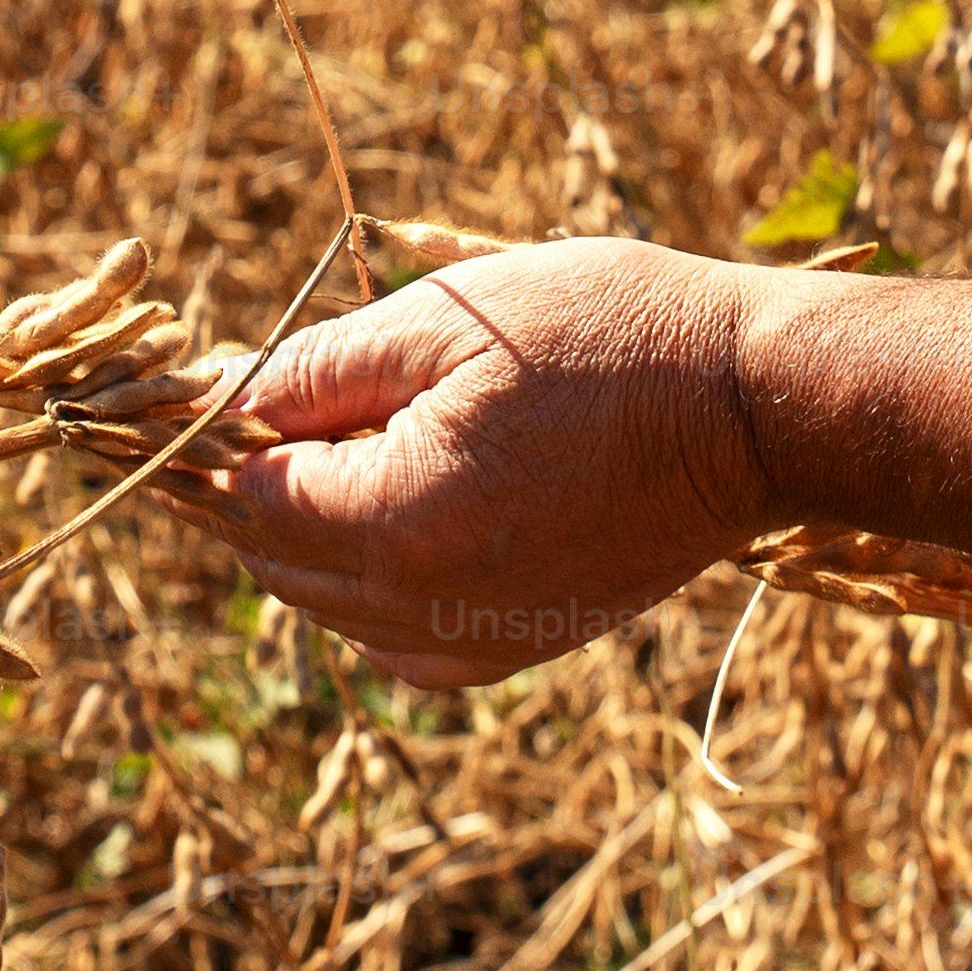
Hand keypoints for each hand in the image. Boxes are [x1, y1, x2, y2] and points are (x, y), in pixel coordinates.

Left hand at [214, 239, 769, 689]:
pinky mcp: (518, 651)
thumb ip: (320, 368)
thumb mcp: (447, 320)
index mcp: (401, 517)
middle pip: (278, 565)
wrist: (749, 409)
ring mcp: (476, 641)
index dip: (229, 436)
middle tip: (282, 409)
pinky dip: (374, 591)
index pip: (252, 498)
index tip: (238, 384)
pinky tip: (405, 518)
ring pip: (332, 609)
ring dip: (314, 538)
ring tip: (353, 445)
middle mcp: (427, 606)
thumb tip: (223, 399)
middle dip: (259, 491)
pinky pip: (398, 644)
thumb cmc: (607, 334)